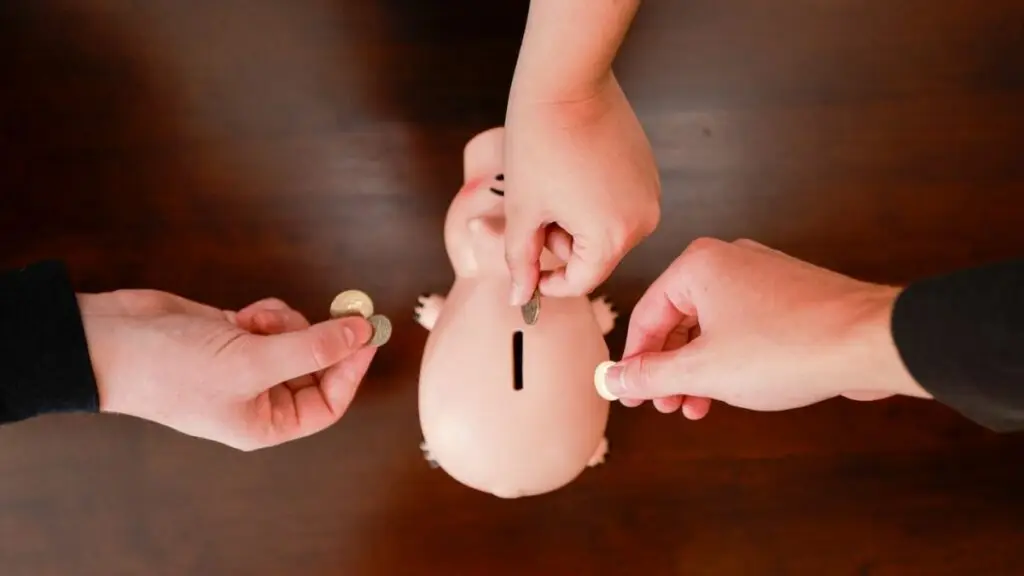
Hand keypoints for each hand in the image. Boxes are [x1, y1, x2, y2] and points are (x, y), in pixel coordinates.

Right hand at [79, 290, 377, 449]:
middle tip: (341, 312)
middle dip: (320, 339)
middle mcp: (260, 397)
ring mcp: (248, 364)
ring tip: (256, 321)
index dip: (352, 369)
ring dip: (287, 322)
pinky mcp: (236, 334)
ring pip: (297, 337)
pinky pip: (275, 320)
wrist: (111, 339)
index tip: (369, 334)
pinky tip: (244, 314)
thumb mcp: (251, 362)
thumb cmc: (171, 369)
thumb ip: (311, 348)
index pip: (329, 402)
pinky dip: (268, 313)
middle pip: (317, 366)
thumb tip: (361, 334)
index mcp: (265, 422)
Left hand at [503, 71, 659, 303]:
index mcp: (613, 237)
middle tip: (538, 208)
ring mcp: (650, 194)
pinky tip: (574, 170)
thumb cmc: (539, 146)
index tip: (529, 270)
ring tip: (555, 186)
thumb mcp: (523, 212)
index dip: (549, 282)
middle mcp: (643, 221)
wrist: (566, 84)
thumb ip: (522, 261)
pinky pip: (618, 204)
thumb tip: (521, 299)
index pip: (582, 282)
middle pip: (596, 257)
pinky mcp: (648, 171)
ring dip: (576, 222)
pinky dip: (593, 200)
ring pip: (606, 231)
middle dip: (562, 242)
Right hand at [603, 238, 930, 417]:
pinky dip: (731, 359)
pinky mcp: (789, 297)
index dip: (635, 362)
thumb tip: (614, 378)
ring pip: (712, 327)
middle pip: (678, 320)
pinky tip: (735, 390)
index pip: (647, 316)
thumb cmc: (789, 346)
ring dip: (700, 371)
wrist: (868, 342)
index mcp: (698, 266)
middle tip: (667, 406)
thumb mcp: (704, 370)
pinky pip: (744, 327)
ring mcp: (762, 276)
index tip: (631, 394)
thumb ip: (650, 374)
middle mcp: (728, 260)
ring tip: (698, 407)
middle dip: (670, 370)